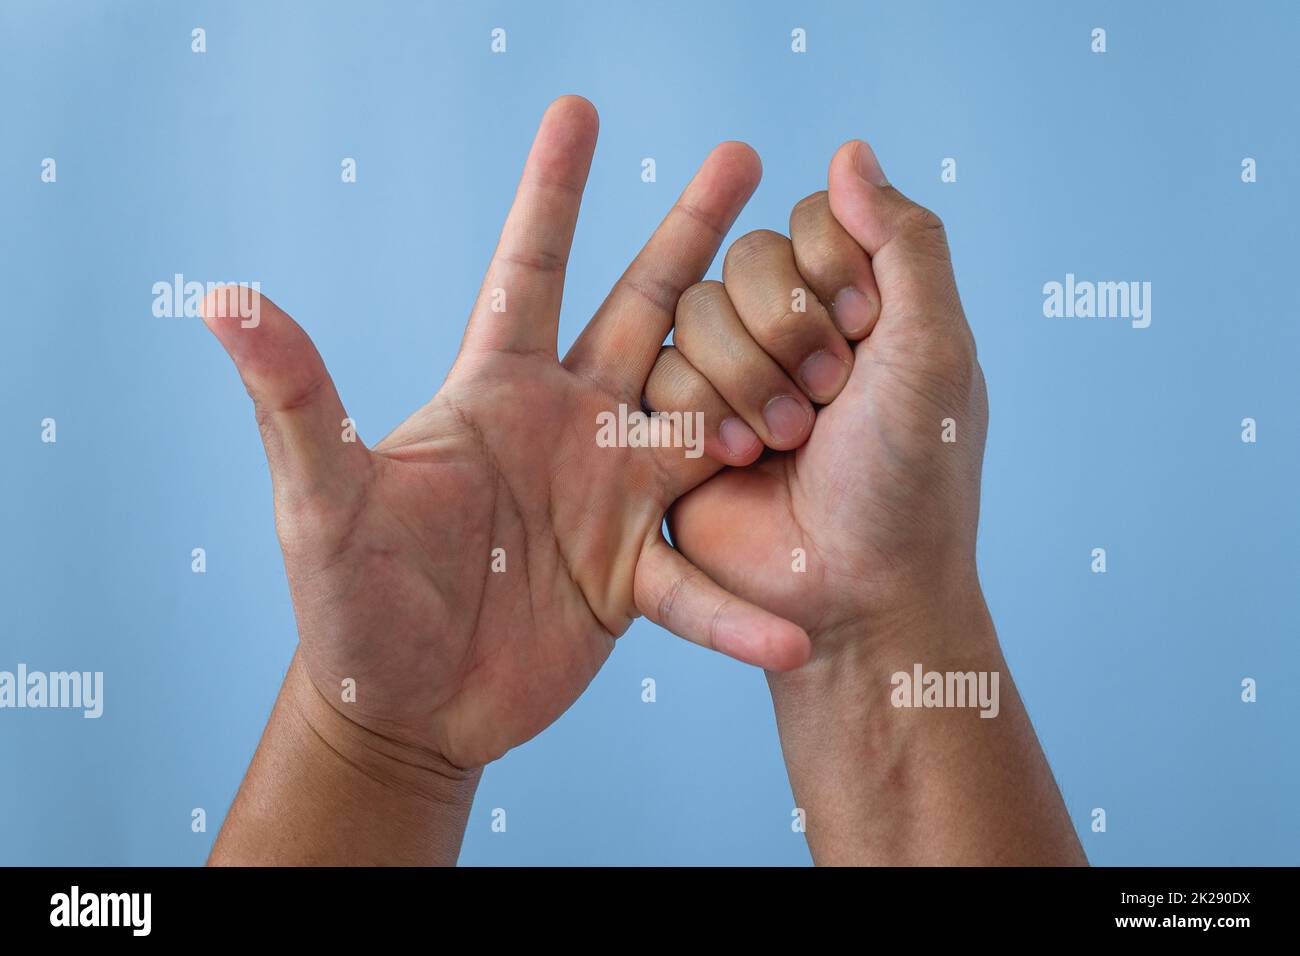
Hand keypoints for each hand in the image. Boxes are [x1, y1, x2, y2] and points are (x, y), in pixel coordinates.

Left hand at [200, 97, 810, 775]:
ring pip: (705, 421)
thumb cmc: (349, 600)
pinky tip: (792, 624)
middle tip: (744, 157)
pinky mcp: (632, 579)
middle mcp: (566, 428)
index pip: (531, 273)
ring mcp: (609, 499)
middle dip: (691, 237)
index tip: (578, 108)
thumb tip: (221, 297)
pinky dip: (740, 611)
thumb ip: (298, 400)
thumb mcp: (319, 498)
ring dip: (762, 390)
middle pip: (643, 314)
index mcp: (495, 393)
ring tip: (830, 355)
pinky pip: (700, 587)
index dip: (553, 190)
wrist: (399, 707)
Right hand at [670, 140, 986, 653]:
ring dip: (747, 376)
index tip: (869, 337)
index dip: (831, 271)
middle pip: (745, 256)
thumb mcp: (937, 347)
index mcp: (859, 307)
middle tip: (828, 397)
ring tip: (786, 442)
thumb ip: (904, 239)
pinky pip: (659, 369)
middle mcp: (792, 333)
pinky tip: (741, 462)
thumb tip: (849, 148)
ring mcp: (733, 377)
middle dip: (789, 329)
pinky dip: (704, 412)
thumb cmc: (912, 479)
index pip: (812, 220)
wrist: (856, 592)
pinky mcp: (680, 425)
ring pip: (693, 307)